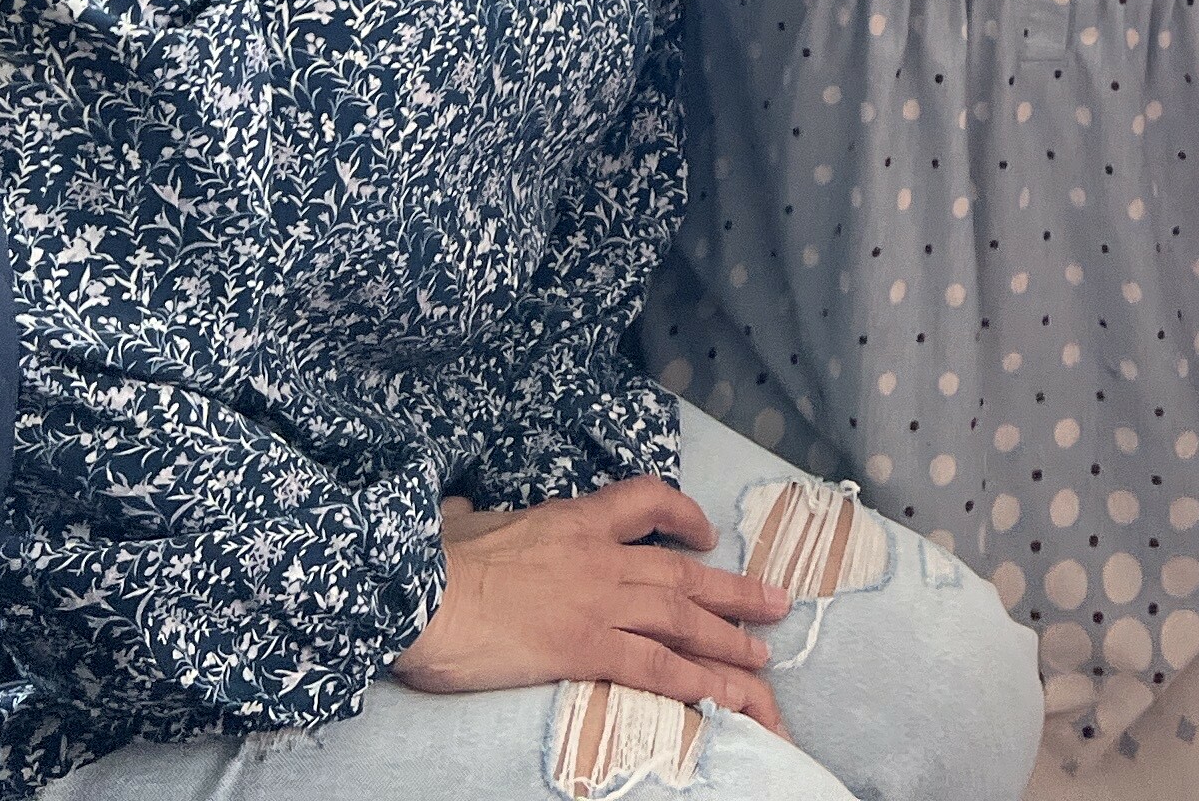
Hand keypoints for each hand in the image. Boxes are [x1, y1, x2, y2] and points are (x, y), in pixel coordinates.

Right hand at [393, 476, 791, 729]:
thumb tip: (457, 513)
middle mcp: (600, 559)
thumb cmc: (432, 560)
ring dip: (731, 641)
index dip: (683, 515)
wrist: (421, 591)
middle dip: (735, 592)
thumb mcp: (461, 523)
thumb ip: (471, 519)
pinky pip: (659, 667)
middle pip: (683, 574)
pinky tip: (729, 698)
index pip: (644, 501)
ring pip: (684, 621)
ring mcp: (599, 604)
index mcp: (572, 520)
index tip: (705, 533)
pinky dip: (700, 683)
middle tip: (777, 604)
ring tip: (766, 660)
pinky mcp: (588, 648)